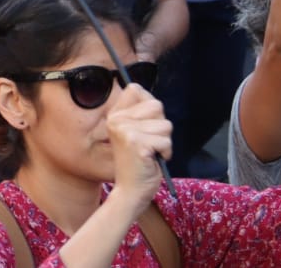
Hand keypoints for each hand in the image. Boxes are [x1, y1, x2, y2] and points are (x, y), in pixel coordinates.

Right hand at [105, 84, 171, 212]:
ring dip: (164, 141)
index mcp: (114, 115)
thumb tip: (153, 100)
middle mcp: (116, 120)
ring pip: (165, 124)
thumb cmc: (138, 163)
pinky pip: (166, 140)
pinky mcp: (137, 143)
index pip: (135, 89)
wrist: (131, 191)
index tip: (145, 124)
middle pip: (156, 105)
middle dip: (161, 125)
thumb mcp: (135, 132)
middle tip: (149, 142)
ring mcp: (125, 130)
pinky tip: (153, 160)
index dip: (148, 105)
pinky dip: (166, 152)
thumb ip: (141, 114)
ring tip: (151, 152)